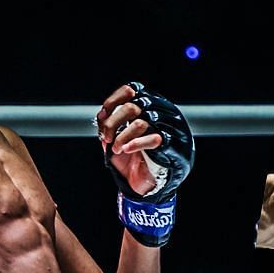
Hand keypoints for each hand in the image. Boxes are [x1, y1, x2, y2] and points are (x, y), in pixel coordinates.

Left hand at [96, 82, 194, 246]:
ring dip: (121, 136)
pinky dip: (134, 143)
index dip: (114, 100)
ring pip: (141, 122)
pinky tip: (125, 150)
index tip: (102, 115)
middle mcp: (160, 113)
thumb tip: (102, 115)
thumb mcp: (117, 136)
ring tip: (115, 148)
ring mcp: (168, 128)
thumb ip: (110, 122)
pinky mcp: (171, 146)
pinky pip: (153, 138)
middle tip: (105, 137)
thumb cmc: (132, 156)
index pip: (132, 90)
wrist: (148, 181)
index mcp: (148, 105)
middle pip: (133, 106)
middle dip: (113, 122)